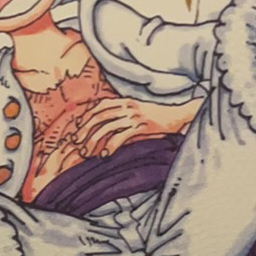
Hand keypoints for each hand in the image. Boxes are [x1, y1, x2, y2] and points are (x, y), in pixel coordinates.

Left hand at [72, 97, 201, 158]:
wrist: (178, 115)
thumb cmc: (157, 116)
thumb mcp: (138, 110)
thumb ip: (123, 114)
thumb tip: (105, 126)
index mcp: (125, 100)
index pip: (99, 106)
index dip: (86, 117)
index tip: (77, 129)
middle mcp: (128, 106)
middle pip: (100, 116)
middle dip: (85, 130)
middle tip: (77, 143)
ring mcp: (135, 115)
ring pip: (108, 127)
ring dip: (95, 140)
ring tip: (87, 152)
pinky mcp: (143, 125)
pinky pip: (122, 135)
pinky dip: (111, 145)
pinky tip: (105, 154)